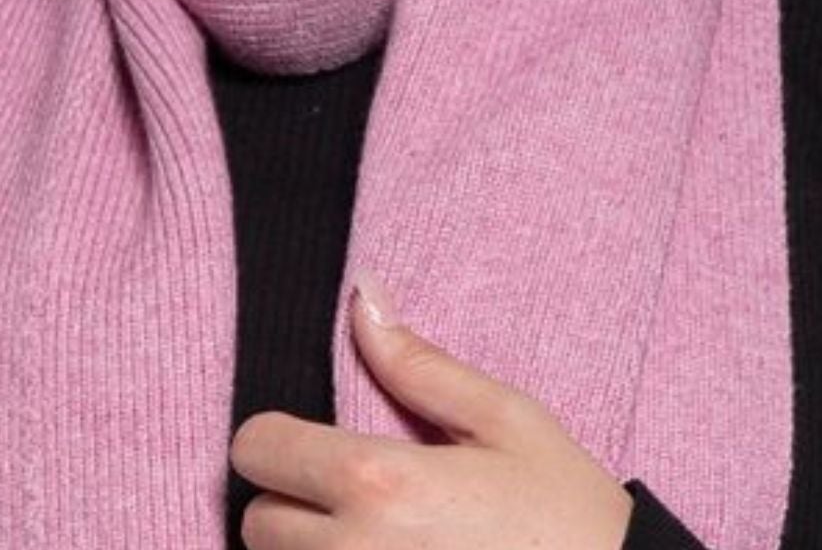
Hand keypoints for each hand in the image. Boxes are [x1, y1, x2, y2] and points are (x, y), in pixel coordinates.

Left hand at [229, 272, 635, 547]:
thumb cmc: (564, 511)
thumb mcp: (504, 419)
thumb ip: (418, 364)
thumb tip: (363, 296)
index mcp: (378, 483)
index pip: (257, 449)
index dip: (275, 440)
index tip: (310, 446)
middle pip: (257, 523)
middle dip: (292, 505)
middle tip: (350, 500)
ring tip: (373, 538)